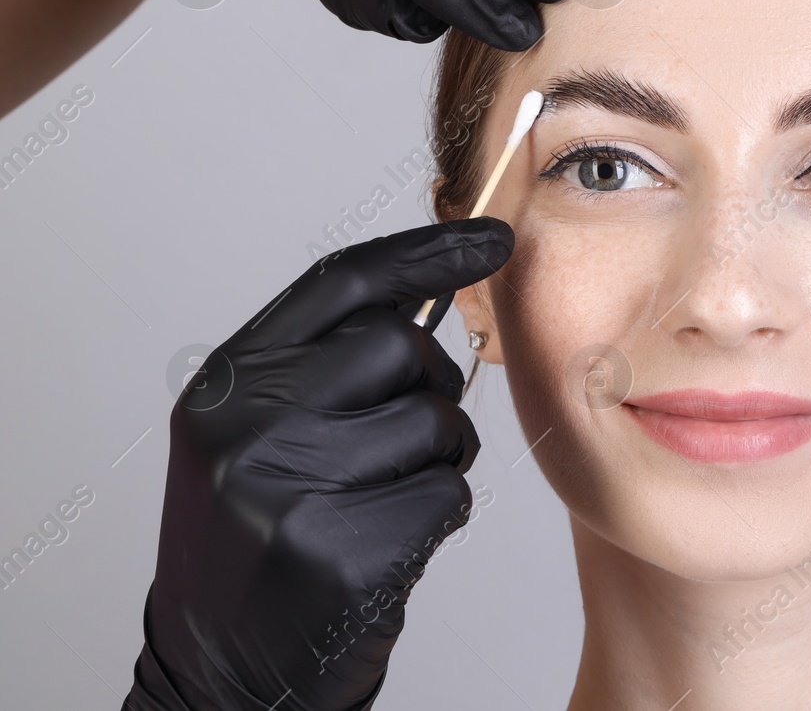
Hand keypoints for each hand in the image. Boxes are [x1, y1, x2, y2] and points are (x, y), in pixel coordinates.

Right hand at [124, 219, 512, 710]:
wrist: (221, 673)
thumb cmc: (260, 540)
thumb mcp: (257, 432)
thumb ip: (325, 360)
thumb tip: (434, 285)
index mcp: (226, 384)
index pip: (342, 282)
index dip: (427, 250)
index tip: (495, 237)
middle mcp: (246, 427)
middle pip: (401, 345)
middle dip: (426, 387)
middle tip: (396, 441)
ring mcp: (289, 491)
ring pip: (435, 421)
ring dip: (435, 459)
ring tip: (380, 501)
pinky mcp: (340, 553)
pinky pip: (446, 493)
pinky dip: (437, 515)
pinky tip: (386, 544)